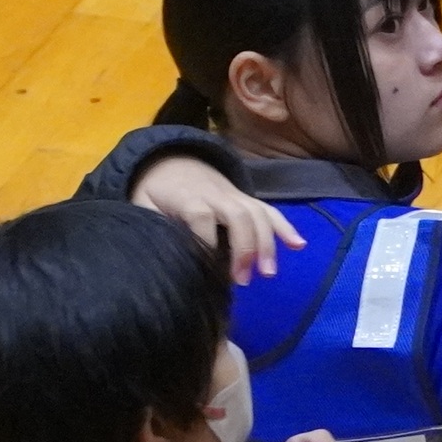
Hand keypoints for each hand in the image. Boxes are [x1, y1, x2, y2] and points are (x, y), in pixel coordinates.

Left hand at [128, 154, 298, 282]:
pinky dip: (287, 227)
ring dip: (267, 243)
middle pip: (238, 216)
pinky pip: (270, 210)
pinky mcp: (247, 200)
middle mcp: (217, 195)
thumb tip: (154, 250)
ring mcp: (236, 196)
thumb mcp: (142, 202)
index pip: (200, 215)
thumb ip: (148, 222)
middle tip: (243, 280)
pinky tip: (299, 246)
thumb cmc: (157, 190)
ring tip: (268, 273)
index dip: (204, 241)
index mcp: (189, 197)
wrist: (173, 161)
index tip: (205, 268)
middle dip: (245, 248)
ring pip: (258, 214)